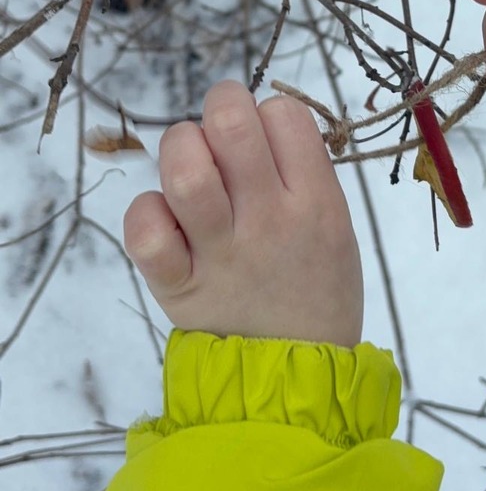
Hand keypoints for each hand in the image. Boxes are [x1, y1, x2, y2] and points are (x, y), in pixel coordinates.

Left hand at [123, 80, 363, 346]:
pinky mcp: (179, 284)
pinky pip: (144, 228)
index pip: (283, 113)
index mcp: (316, 202)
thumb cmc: (316, 289)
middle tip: (221, 139)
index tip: (265, 141)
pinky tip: (167, 223)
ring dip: (181, 151)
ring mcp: (221, 251)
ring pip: (185, 167)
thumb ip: (302, 172)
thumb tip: (255, 118)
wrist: (299, 382)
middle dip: (219, 108)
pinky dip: (146, 213)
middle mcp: (269, 219)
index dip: (266, 114)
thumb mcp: (336, 226)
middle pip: (229, 122)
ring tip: (193, 173)